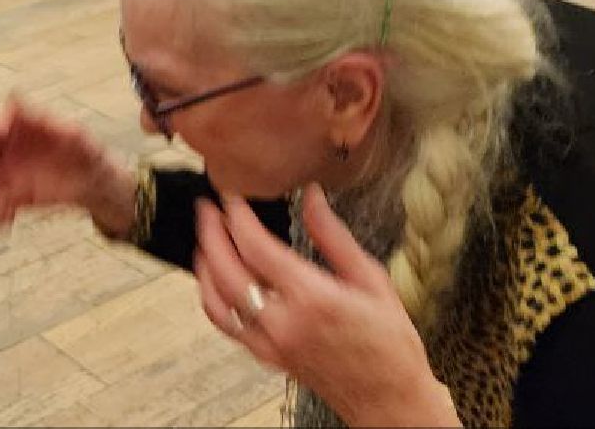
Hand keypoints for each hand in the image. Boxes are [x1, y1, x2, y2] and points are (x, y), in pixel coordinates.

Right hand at [0, 96, 126, 232]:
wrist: (97, 183)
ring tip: (2, 212)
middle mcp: (8, 147)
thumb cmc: (87, 152)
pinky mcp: (12, 194)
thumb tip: (14, 97)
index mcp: (18, 126)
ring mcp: (8, 171)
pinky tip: (5, 223)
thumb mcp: (71, 133)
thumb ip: (42, 118)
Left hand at [192, 188, 459, 426]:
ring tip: (206, 237)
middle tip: (208, 208)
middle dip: (211, 233)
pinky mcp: (265, 357)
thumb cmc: (389, 342)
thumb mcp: (371, 280)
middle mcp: (283, 322)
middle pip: (226, 270)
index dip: (237, 217)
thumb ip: (334, 237)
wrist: (389, 399)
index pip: (256, 247)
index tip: (231, 196)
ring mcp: (269, 343)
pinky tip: (215, 278)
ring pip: (217, 299)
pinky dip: (212, 296)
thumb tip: (312, 196)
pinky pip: (225, 323)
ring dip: (205, 263)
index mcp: (312, 298)